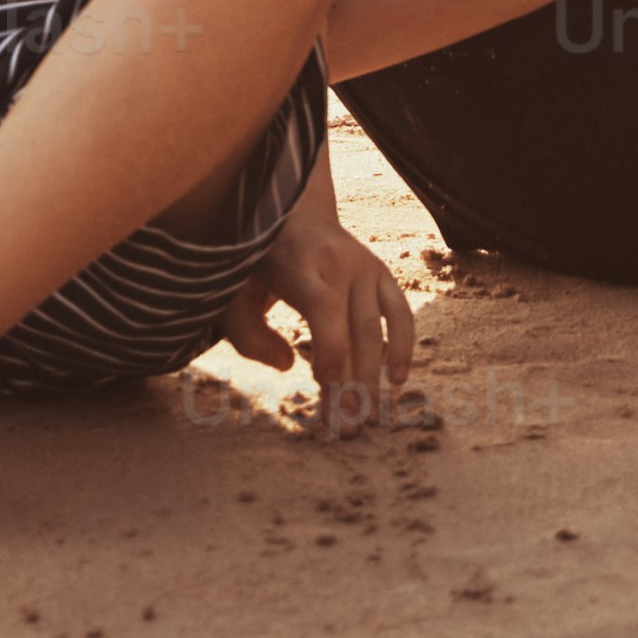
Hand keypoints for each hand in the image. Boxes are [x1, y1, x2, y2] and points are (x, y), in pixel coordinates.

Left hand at [221, 211, 417, 432]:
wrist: (294, 209)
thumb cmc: (257, 260)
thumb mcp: (234, 289)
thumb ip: (248, 333)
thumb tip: (289, 366)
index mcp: (298, 263)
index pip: (324, 308)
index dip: (331, 349)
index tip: (328, 388)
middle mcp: (339, 263)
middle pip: (353, 330)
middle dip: (351, 383)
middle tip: (345, 427)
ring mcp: (365, 266)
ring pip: (376, 330)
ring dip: (373, 378)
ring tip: (365, 418)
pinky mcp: (381, 273)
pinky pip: (401, 313)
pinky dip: (403, 346)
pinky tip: (397, 380)